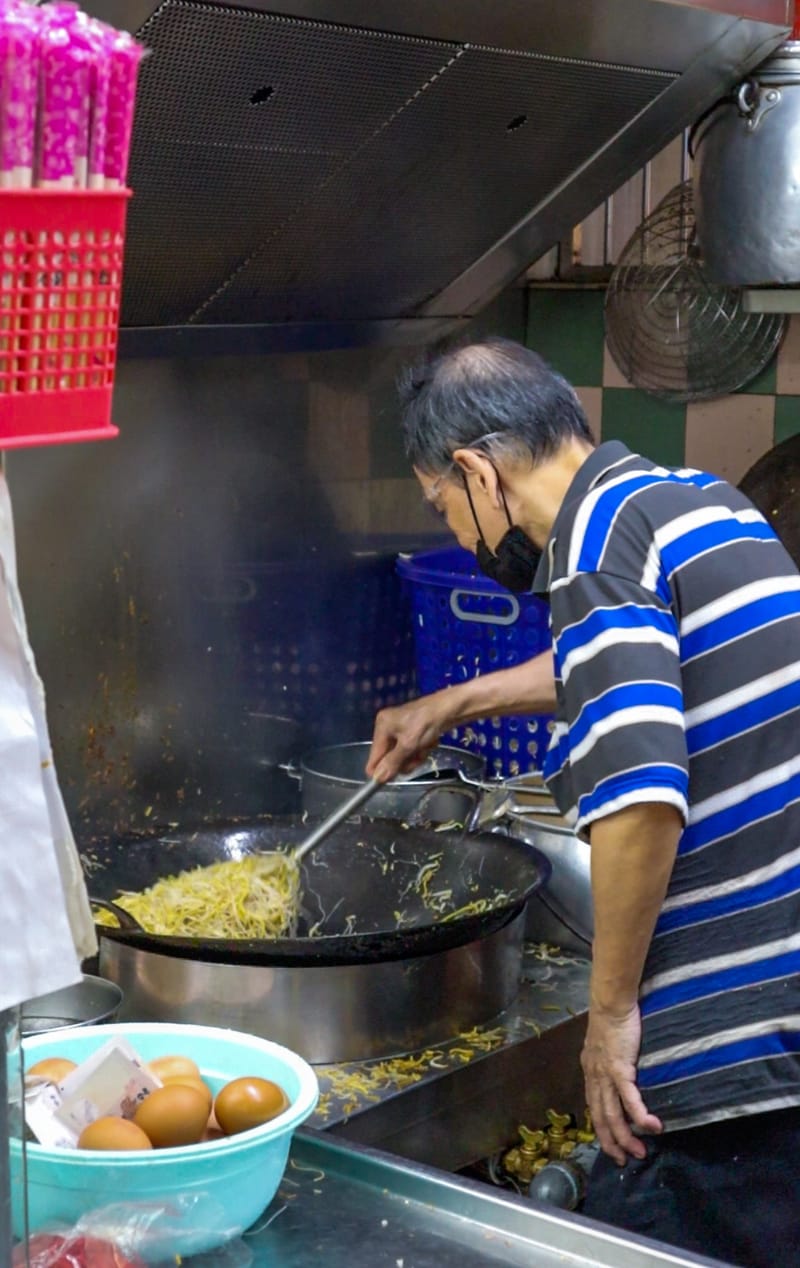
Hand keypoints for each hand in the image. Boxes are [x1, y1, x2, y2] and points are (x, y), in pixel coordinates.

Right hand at [366, 693, 451, 782]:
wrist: (451, 708)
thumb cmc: (426, 723)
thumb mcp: (408, 745)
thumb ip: (392, 763)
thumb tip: (377, 779)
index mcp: (382, 726)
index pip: (374, 756)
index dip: (380, 770)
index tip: (389, 782)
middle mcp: (389, 727)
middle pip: (390, 757)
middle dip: (405, 760)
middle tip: (417, 756)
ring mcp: (402, 729)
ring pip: (404, 755)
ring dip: (416, 755)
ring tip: (425, 747)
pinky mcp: (414, 731)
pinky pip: (413, 748)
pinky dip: (422, 749)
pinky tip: (431, 741)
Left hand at [581, 1003, 662, 1164]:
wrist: (611, 1002)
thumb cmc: (612, 1019)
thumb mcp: (604, 1046)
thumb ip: (608, 1062)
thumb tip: (619, 1075)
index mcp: (590, 1072)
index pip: (594, 1108)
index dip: (602, 1130)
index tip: (612, 1146)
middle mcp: (594, 1077)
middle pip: (601, 1118)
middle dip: (612, 1142)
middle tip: (625, 1160)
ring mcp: (605, 1074)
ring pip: (613, 1114)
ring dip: (627, 1137)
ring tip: (640, 1152)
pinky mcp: (620, 1068)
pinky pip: (630, 1098)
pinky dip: (640, 1115)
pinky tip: (652, 1127)